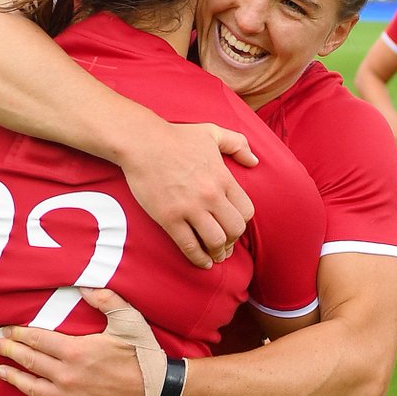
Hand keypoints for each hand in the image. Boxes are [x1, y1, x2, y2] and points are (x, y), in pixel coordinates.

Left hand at [0, 288, 157, 395]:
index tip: (6, 330)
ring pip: (33, 389)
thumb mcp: (128, 319)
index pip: (37, 340)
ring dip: (14, 379)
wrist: (158, 390)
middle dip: (8, 352)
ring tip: (1, 372)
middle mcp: (67, 375)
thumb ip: (105, 300)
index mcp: (76, 350)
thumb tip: (83, 285)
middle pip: (29, 362)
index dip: (19, 334)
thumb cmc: (143, 353)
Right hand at [121, 123, 255, 268]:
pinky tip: (202, 263)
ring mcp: (190, 208)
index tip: (233, 227)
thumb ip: (237, 144)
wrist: (142, 142)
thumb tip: (254, 160)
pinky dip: (198, 259)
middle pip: (234, 230)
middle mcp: (210, 196)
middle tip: (225, 245)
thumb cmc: (175, 137)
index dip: (242, 222)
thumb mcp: (212, 132)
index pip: (246, 211)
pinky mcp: (169, 218)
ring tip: (215, 256)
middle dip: (232, 241)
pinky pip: (189, 246)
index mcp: (223, 178)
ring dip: (217, 253)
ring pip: (215, 241)